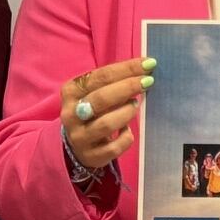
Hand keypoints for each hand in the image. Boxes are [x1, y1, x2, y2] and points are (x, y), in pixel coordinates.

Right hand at [61, 57, 153, 172]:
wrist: (76, 144)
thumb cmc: (92, 110)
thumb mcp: (93, 92)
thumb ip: (112, 81)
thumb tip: (144, 69)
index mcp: (70, 92)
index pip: (99, 76)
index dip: (126, 69)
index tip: (148, 63)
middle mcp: (71, 115)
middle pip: (101, 98)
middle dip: (128, 87)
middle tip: (148, 81)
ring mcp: (80, 137)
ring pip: (107, 124)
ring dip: (126, 112)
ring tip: (136, 105)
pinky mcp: (91, 156)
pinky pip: (115, 147)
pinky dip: (126, 136)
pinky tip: (127, 130)